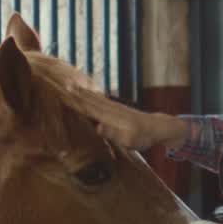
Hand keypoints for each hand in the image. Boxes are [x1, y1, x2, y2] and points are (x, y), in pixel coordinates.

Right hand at [71, 88, 188, 150]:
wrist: (158, 127)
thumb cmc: (143, 137)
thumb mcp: (129, 140)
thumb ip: (113, 133)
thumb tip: (97, 127)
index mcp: (111, 116)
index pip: (91, 106)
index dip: (79, 99)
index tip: (67, 91)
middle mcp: (112, 109)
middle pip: (91, 99)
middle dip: (78, 92)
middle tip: (64, 83)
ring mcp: (115, 107)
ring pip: (96, 98)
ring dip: (84, 91)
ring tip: (72, 83)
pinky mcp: (117, 109)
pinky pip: (101, 100)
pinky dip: (93, 95)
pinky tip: (88, 92)